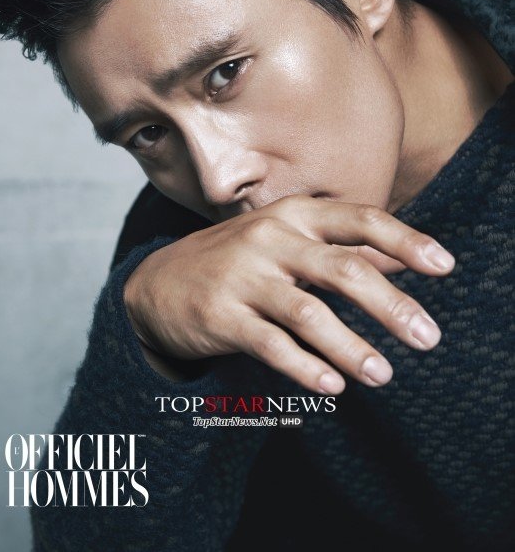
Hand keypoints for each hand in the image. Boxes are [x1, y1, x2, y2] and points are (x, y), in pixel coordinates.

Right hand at [124, 194, 454, 393]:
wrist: (158, 281)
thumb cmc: (237, 259)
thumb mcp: (286, 238)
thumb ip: (341, 246)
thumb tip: (405, 254)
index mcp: (293, 216)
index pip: (359, 221)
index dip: (405, 241)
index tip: (444, 265)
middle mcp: (269, 239)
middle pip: (342, 269)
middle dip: (390, 305)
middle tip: (427, 337)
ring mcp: (242, 276)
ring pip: (307, 313)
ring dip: (351, 348)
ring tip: (383, 375)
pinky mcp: (220, 315)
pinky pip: (269, 344)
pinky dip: (304, 366)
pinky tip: (332, 386)